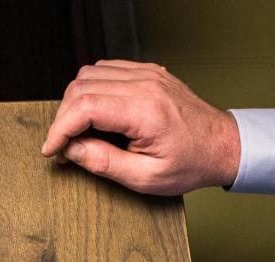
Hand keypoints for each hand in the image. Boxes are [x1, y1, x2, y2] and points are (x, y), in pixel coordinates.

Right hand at [40, 60, 239, 194]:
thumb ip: (104, 162)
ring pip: (90, 74)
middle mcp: (145, 85)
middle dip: (63, 118)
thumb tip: (72, 150)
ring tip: (78, 131)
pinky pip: (106, 71)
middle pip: (81, 87)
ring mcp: (147, 74)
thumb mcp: (145, 177)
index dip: (59, 129)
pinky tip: (95, 114)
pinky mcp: (148, 73)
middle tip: (64, 146)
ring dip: (75, 102)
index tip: (51, 149)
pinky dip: (92, 90)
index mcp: (145, 110)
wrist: (224, 146)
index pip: (84, 107)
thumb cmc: (192, 163)